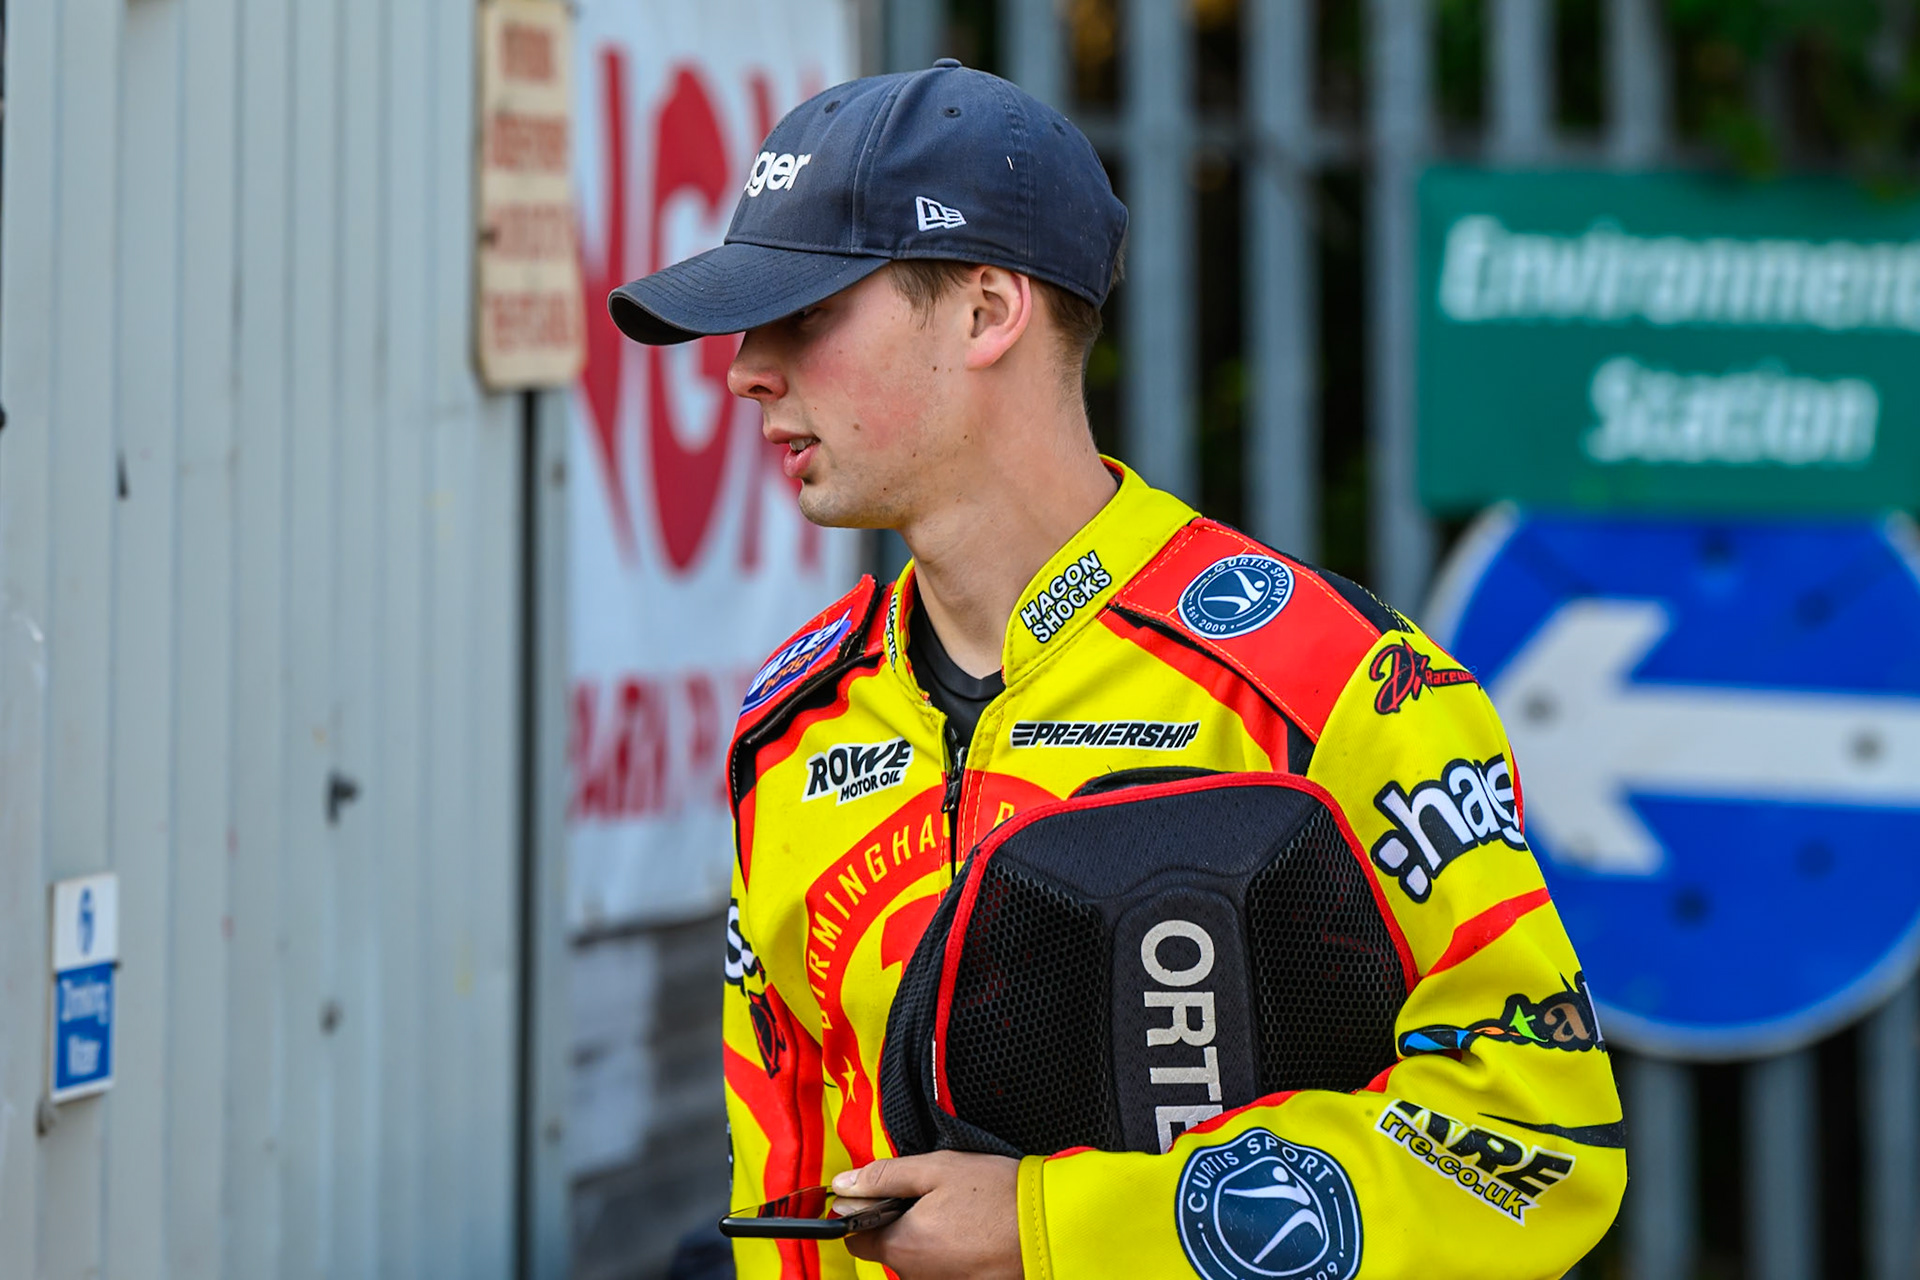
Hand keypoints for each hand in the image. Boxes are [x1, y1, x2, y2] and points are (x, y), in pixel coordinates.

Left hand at [832, 1151, 1021, 1278]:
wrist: (1051, 1229)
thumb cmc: (999, 1197)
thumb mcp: (937, 1169)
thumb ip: (884, 1176)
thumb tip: (844, 1184)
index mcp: (902, 1245)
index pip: (853, 1237)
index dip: (861, 1211)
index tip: (882, 1192)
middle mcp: (915, 1275)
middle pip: (888, 1245)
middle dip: (900, 1218)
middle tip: (932, 1192)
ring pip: (917, 1255)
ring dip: (927, 1232)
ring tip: (960, 1208)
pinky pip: (942, 1265)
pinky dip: (949, 1247)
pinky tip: (971, 1227)